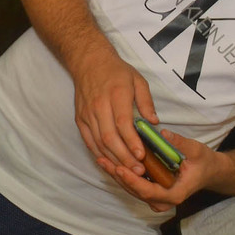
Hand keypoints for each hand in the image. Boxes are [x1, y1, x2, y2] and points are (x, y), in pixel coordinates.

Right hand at [71, 52, 157, 175]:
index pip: (123, 123)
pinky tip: (110, 162)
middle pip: (109, 137)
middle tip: (137, 170)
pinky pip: (88, 141)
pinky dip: (99, 154)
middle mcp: (99, 106)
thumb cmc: (117, 72)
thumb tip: (154, 122)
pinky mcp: (80, 120)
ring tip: (127, 171)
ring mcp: (87, 114)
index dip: (131, 141)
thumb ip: (147, 102)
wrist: (89, 63)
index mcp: (116, 95)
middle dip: (124, 157)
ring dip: (112, 159)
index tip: (141, 155)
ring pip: (98, 142)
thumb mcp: (138, 80)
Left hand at [100, 129, 217, 211]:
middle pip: (135, 192)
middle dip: (119, 177)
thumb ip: (181, 143)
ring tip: (102, 160)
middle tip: (104, 161)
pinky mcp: (152, 191)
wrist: (210, 172)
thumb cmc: (205, 162)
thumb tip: (163, 134)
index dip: (133, 181)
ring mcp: (157, 198)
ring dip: (117, 176)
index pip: (149, 192)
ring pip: (132, 190)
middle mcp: (163, 200)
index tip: (121, 168)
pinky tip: (111, 162)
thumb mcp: (197, 150)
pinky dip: (123, 174)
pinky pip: (135, 185)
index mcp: (175, 194)